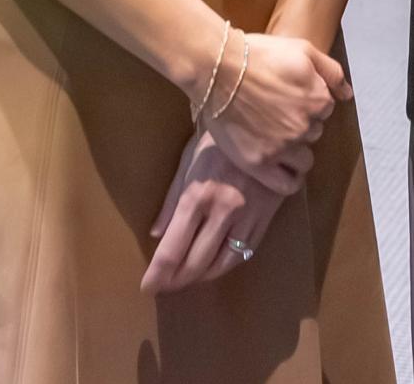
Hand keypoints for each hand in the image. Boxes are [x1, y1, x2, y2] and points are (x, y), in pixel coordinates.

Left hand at [142, 129, 284, 293]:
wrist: (265, 126)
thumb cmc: (218, 141)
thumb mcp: (188, 164)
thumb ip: (172, 201)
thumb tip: (156, 235)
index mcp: (198, 196)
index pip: (172, 249)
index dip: (158, 274)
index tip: (147, 287)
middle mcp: (223, 212)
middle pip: (195, 263)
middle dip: (176, 281)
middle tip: (164, 287)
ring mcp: (247, 218)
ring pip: (222, 264)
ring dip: (201, 278)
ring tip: (186, 280)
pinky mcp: (265, 219)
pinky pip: (244, 253)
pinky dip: (226, 266)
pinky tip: (214, 267)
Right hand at [199, 32, 347, 194]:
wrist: (217, 68)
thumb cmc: (257, 55)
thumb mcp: (302, 50)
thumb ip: (331, 72)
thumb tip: (347, 94)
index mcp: (318, 100)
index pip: (324, 109)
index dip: (307, 102)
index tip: (288, 97)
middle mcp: (305, 127)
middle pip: (313, 133)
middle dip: (300, 125)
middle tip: (275, 114)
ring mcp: (282, 147)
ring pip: (303, 159)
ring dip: (294, 151)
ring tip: (273, 138)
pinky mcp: (260, 163)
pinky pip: (287, 184)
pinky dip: (289, 179)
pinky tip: (280, 168)